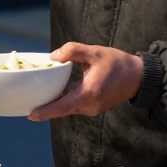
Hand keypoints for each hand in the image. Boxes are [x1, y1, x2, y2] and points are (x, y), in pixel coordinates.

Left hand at [28, 43, 142, 120]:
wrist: (138, 77)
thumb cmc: (118, 63)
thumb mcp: (95, 52)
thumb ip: (73, 51)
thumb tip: (53, 56)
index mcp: (89, 92)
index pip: (63, 106)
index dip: (46, 112)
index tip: (31, 115)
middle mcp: (90, 105)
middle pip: (63, 110)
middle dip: (46, 109)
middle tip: (27, 105)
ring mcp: (93, 109)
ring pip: (69, 109)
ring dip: (55, 106)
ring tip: (39, 99)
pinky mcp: (95, 108)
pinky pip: (76, 107)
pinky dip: (65, 103)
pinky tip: (56, 96)